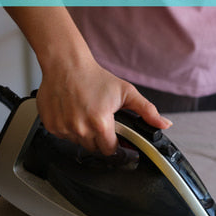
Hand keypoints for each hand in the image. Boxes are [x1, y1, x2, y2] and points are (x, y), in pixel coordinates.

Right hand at [36, 56, 171, 155]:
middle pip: (94, 148)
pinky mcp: (51, 125)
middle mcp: (80, 128)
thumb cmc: (95, 77)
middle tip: (99, 120)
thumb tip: (164, 124)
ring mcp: (63, 128)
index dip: (115, 144)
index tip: (114, 135)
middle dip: (100, 138)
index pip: (110, 150)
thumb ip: (147, 111)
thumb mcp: (126, 92)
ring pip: (78, 143)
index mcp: (100, 123)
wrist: (67, 65)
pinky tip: (73, 113)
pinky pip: (63, 136)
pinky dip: (69, 128)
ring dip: (84, 134)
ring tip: (86, 114)